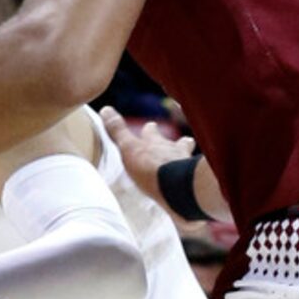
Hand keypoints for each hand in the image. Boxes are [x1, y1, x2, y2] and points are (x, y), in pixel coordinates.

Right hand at [102, 108, 229, 223]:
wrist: (177, 190)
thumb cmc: (151, 168)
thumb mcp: (129, 148)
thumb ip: (118, 131)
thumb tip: (105, 109)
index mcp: (156, 143)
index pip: (151, 132)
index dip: (150, 130)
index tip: (150, 127)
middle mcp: (174, 152)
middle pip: (179, 143)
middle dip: (178, 143)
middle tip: (179, 143)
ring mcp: (186, 168)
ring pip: (188, 160)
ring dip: (186, 161)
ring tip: (185, 165)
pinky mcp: (193, 187)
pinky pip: (193, 183)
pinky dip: (192, 183)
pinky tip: (190, 189)